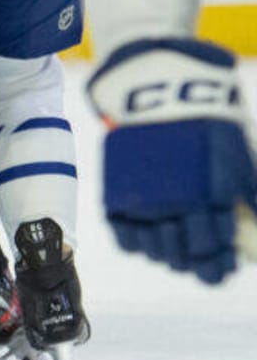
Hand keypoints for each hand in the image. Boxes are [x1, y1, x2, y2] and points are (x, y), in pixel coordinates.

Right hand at [90, 38, 255, 282]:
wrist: (157, 93)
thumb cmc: (207, 124)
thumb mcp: (238, 159)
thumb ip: (248, 197)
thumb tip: (255, 238)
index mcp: (206, 196)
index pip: (215, 249)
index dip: (220, 264)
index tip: (223, 267)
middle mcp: (173, 204)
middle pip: (186, 257)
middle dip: (198, 264)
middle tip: (202, 262)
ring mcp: (141, 201)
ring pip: (156, 253)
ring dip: (169, 257)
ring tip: (176, 251)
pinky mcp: (117, 196)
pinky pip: (126, 240)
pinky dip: (139, 246)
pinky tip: (149, 241)